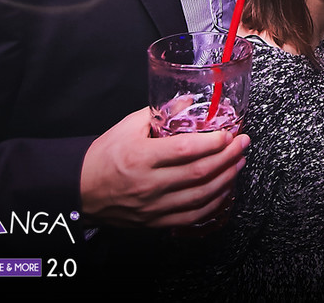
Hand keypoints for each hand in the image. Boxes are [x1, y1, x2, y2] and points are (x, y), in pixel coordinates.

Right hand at [79, 108, 248, 228]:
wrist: (80, 190)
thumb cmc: (104, 156)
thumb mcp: (128, 127)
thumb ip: (160, 113)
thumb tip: (189, 102)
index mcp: (141, 157)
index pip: (186, 150)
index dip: (213, 142)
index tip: (228, 133)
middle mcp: (149, 184)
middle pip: (199, 172)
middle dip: (228, 157)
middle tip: (243, 143)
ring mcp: (154, 206)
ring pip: (201, 196)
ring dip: (226, 178)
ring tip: (239, 163)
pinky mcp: (156, 221)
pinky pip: (193, 215)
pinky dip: (214, 203)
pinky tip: (225, 189)